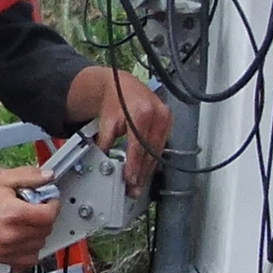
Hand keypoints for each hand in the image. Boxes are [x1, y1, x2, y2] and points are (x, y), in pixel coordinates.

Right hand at [0, 171, 58, 269]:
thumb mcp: (2, 179)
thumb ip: (29, 176)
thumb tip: (48, 177)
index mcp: (13, 213)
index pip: (49, 215)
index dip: (53, 205)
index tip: (49, 200)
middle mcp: (12, 234)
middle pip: (46, 229)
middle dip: (45, 217)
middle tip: (34, 208)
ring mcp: (8, 249)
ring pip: (40, 244)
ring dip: (39, 232)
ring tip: (27, 222)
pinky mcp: (4, 258)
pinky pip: (29, 259)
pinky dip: (31, 249)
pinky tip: (23, 237)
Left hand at [68, 64, 172, 192]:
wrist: (122, 84)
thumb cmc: (115, 100)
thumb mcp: (106, 121)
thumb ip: (105, 142)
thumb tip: (103, 162)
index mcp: (141, 113)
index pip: (138, 147)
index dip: (134, 166)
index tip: (131, 180)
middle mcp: (157, 114)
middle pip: (150, 152)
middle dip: (142, 172)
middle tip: (135, 187)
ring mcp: (165, 117)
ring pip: (158, 151)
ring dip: (149, 168)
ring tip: (140, 182)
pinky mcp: (169, 120)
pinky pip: (162, 144)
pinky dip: (153, 158)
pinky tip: (147, 168)